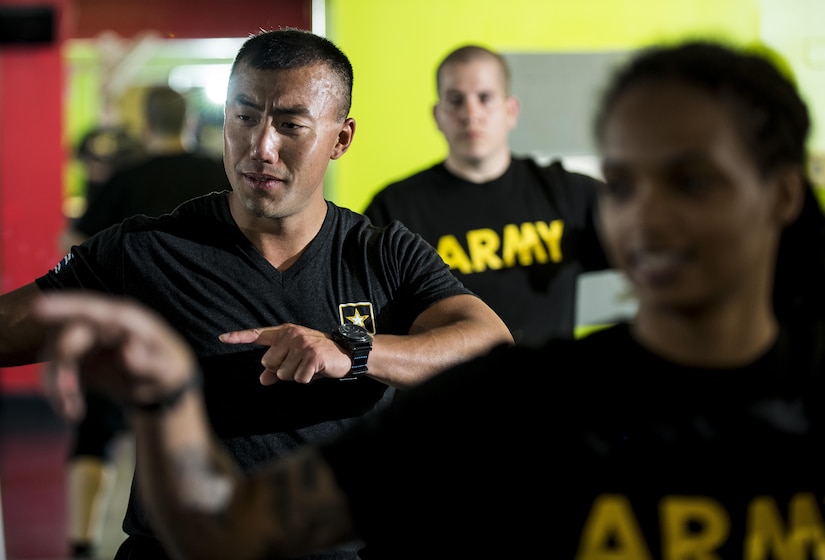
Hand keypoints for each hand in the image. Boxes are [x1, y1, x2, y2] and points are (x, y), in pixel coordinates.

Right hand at [33, 291, 196, 410]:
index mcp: (127, 320)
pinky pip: (55, 371)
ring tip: (71, 413)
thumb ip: (150, 363)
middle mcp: (102, 324)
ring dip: (56, 384)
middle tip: (67, 396)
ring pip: (54, 354)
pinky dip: (58, 392)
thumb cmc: (168, 369)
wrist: (159, 383)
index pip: (94, 310)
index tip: (39, 308)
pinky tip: (71, 411)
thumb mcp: (168, 371)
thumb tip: (128, 353)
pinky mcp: (76, 357)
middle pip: (67, 336)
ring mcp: (87, 339)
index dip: (66, 306)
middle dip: (61, 365)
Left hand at [219, 324, 351, 383]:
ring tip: (309, 367)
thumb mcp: (295, 360)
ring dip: (295, 376)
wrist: (346, 354)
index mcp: (285, 333)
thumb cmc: (317, 357)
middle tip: (300, 364)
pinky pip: (298, 378)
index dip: (239, 337)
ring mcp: (302, 344)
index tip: (222, 338)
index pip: (258, 335)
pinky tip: (317, 370)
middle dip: (282, 370)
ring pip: (283, 373)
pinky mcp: (312, 355)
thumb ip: (277, 368)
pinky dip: (307, 379)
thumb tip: (263, 379)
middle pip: (268, 363)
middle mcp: (291, 335)